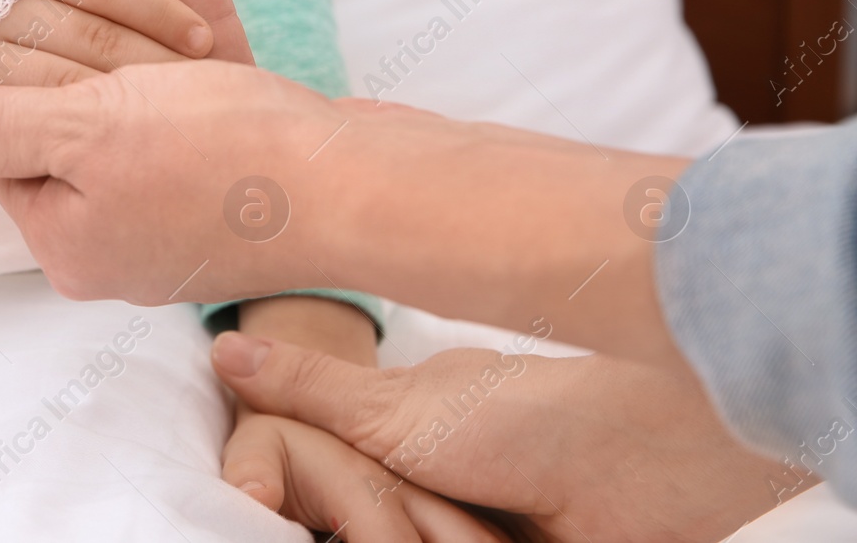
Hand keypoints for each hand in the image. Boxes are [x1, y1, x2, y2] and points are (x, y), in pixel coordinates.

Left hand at [0, 55, 690, 362]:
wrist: (375, 191)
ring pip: (145, 81)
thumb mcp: (79, 132)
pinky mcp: (250, 167)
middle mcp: (126, 226)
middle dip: (70, 1)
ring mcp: (193, 199)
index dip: (0, 51)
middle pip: (78, 98)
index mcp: (71, 234)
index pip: (7, 139)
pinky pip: (205, 88)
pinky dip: (190, 24)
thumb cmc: (223, 164)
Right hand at [211, 333, 805, 542]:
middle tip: (424, 521)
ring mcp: (485, 525)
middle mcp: (447, 479)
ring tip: (477, 531)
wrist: (648, 467)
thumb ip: (309, 388)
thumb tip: (222, 346)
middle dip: (384, 536)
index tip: (288, 514)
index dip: (328, 509)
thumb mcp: (394, 409)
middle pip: (376, 531)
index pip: (337, 485)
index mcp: (413, 429)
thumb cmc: (525, 416)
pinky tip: (481, 541)